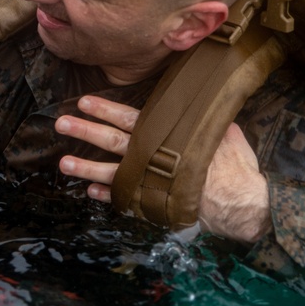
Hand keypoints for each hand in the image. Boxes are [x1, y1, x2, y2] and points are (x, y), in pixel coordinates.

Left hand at [57, 96, 271, 244]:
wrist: (243, 202)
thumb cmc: (235, 165)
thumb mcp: (222, 131)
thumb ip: (203, 120)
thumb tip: (204, 104)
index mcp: (167, 135)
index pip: (130, 118)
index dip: (106, 110)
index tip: (84, 102)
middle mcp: (155, 156)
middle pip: (113, 141)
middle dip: (85, 131)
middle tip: (61, 124)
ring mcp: (153, 181)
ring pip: (112, 172)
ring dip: (86, 167)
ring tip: (63, 163)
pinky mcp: (156, 203)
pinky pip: (126, 199)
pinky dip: (107, 196)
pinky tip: (90, 192)